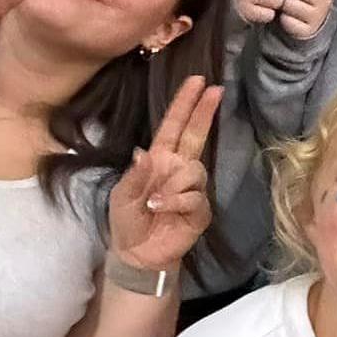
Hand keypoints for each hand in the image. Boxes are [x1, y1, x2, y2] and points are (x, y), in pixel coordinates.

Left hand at [107, 75, 222, 272]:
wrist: (138, 255)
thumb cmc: (127, 221)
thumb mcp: (120, 195)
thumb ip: (134, 174)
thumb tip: (144, 152)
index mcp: (159, 159)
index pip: (173, 126)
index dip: (184, 104)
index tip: (197, 82)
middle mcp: (178, 169)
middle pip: (196, 135)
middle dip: (204, 112)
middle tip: (215, 90)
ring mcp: (191, 189)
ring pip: (194, 169)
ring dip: (173, 184)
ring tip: (155, 202)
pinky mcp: (200, 210)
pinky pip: (194, 196)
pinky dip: (176, 202)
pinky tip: (162, 210)